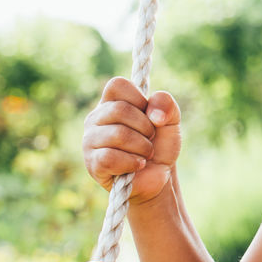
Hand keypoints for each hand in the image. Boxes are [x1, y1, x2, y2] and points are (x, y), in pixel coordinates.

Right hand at [82, 77, 181, 204]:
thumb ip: (167, 105)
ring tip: (145, 154)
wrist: (158, 177)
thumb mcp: (171, 121)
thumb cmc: (160, 145)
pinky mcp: (93, 163)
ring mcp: (90, 141)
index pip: (117, 84)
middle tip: (150, 139)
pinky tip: (138, 165)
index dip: (139, 99)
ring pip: (117, 135)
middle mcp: (96, 118)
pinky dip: (132, 162)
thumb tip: (154, 114)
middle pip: (119, 110)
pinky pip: (110, 158)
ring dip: (143, 147)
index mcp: (111, 102)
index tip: (149, 115)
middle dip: (146, 127)